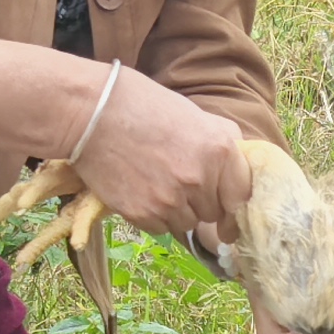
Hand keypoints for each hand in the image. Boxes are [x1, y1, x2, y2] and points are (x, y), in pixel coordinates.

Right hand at [69, 64, 249, 241]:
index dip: (234, 208)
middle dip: (202, 203)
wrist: (93, 113)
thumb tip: (238, 163)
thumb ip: (222, 140)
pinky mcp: (143, 214)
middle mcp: (200, 179)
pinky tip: (140, 191)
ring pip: (186, 223)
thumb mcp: (196, 115)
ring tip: (156, 183)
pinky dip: (153, 216)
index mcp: (220, 150)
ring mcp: (171, 200)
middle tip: (180, 184)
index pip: (241, 197)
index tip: (230, 218)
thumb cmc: (144, 106)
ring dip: (177, 211)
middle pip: (213, 213)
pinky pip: (160, 227)